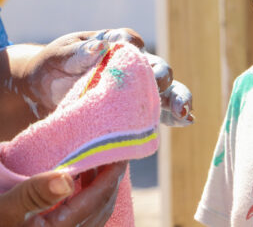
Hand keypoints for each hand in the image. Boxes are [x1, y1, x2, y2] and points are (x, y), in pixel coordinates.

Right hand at [0, 161, 126, 226]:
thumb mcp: (4, 204)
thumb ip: (34, 192)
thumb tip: (67, 180)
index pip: (95, 201)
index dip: (111, 175)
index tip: (121, 152)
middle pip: (100, 211)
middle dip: (110, 183)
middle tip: (114, 156)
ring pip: (93, 218)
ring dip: (99, 192)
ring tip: (95, 167)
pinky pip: (81, 222)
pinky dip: (87, 203)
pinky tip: (79, 185)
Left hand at [14, 28, 192, 125]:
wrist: (45, 91)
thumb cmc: (54, 66)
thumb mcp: (59, 56)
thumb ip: (78, 52)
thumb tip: (99, 46)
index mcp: (116, 44)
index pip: (129, 42)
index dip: (133, 47)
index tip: (133, 50)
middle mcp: (135, 64)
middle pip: (156, 67)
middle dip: (162, 75)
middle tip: (161, 82)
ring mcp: (140, 88)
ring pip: (166, 90)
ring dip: (177, 99)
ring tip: (184, 111)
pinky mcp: (138, 110)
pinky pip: (160, 112)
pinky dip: (175, 116)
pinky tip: (187, 120)